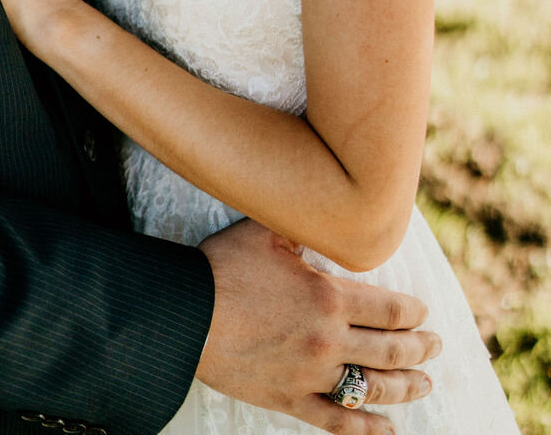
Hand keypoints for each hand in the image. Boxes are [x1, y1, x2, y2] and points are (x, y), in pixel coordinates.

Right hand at [195, 220, 440, 433]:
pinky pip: (338, 422)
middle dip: (420, 349)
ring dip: (405, 387)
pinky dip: (367, 429)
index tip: (423, 312)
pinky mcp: (290, 399)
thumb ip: (302, 225)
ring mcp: (311, 374)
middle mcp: (329, 339)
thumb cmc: (224, 267)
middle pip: (391, 350)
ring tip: (423, 384)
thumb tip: (323, 210)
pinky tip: (387, 429)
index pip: (390, 309)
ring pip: (373, 388)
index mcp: (329, 297)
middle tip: (436, 346)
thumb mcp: (266, 232)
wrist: (186, 314)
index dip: (414, 312)